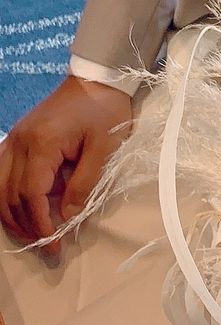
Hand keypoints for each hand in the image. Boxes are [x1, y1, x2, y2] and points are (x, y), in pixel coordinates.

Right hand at [0, 76, 131, 255]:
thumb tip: (67, 217)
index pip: (31, 195)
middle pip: (10, 195)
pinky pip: (2, 173)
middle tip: (46, 247)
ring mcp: (15, 138)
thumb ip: (84, 184)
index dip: (40, 224)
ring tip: (33, 234)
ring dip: (13, 215)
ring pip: (0, 187)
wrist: (98, 77)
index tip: (54, 245)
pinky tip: (21, 210)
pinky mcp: (18, 137)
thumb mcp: (104, 148)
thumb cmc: (106, 109)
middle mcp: (19, 142)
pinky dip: (8, 196)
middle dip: (26, 225)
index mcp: (41, 143)